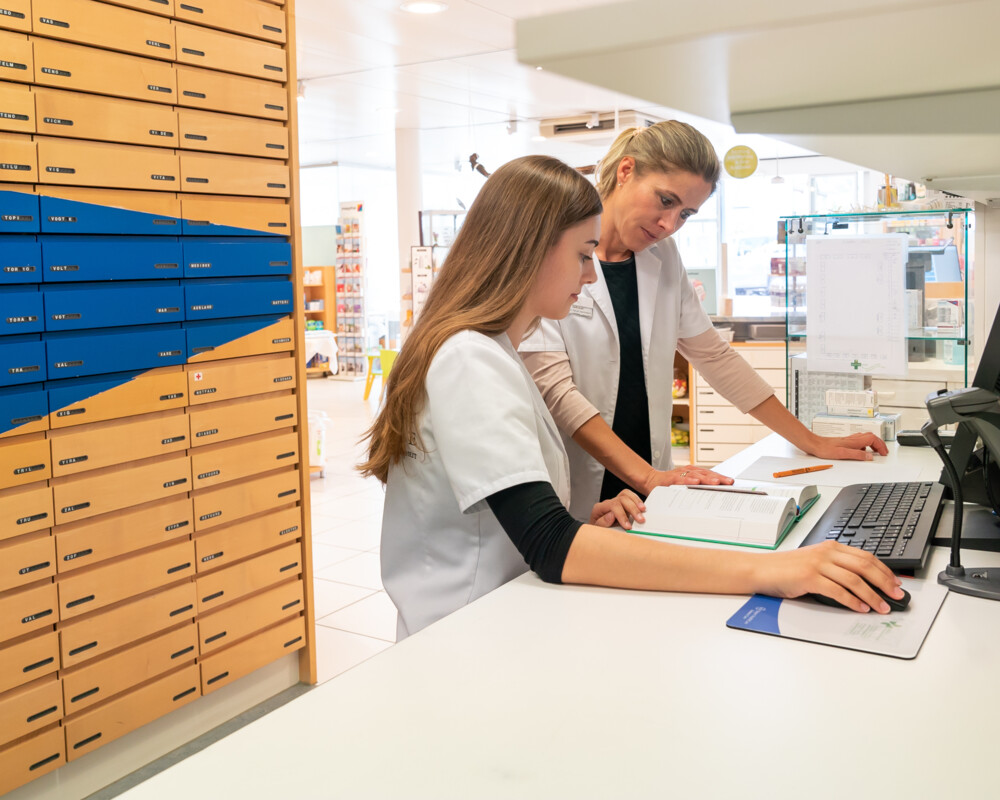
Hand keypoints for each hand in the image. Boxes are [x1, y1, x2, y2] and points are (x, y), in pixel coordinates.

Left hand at [590, 490, 645, 529]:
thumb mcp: (598, 530)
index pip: (613, 506)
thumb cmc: (598, 532)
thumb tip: (611, 515)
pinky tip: (642, 508)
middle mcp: (608, 503)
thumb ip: (603, 523)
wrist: (598, 533)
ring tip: (643, 511)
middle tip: (640, 520)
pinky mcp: (623, 504)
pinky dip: (637, 501)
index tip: (628, 526)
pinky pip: (630, 497)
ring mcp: (615, 503)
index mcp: (599, 508)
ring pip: (626, 494)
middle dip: (632, 509)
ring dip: (636, 502)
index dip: (622, 515)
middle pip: (621, 499)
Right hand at [640, 465, 733, 494]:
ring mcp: (680, 474)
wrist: (651, 480)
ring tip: (716, 482)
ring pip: (696, 475)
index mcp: (694, 473)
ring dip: (707, 479)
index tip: (732, 482)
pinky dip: (688, 480)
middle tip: (729, 482)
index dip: (721, 478)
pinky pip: (681, 479)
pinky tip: (695, 482)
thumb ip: (697, 489)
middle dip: (718, 478)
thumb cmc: (669, 484)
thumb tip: (713, 496)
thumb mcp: (686, 486)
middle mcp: (689, 471)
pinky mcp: (671, 478)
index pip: (710, 474)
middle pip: (707, 474)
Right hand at [755, 540, 903, 613]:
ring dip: (872, 595)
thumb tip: (861, 583)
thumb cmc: (786, 568)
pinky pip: (838, 590)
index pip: (865, 556)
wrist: (761, 569)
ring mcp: (818, 564)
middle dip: (885, 582)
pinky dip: (852, 601)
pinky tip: (860, 608)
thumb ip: (835, 567)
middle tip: (896, 596)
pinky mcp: (809, 578)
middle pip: (865, 566)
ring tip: (882, 607)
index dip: (884, 570)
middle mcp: (826, 553)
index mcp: (831, 547)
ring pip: (854, 580)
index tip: (896, 582)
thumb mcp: (814, 561)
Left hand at [805, 432, 887, 461]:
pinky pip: (859, 441)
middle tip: (883, 452)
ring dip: (873, 444)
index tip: (884, 453)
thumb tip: (870, 457)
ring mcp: (848, 440)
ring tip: (876, 452)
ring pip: (866, 438)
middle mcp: (852, 439)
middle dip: (879, 444)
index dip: (881, 445)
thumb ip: (857, 455)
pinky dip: (865, 445)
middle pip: (871, 437)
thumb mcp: (842, 454)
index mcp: (854, 441)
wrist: (813, 444)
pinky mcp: (844, 442)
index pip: (873, 439)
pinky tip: (861, 451)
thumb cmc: (824, 449)